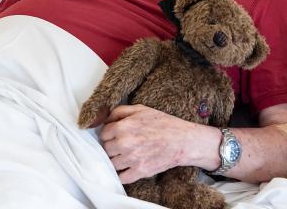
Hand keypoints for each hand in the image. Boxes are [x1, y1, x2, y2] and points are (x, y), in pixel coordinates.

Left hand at [99, 104, 215, 183]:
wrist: (183, 140)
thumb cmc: (163, 123)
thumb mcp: (141, 109)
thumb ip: (119, 111)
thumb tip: (106, 119)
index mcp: (123, 127)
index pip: (103, 134)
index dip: (109, 134)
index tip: (116, 135)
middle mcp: (124, 143)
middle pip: (106, 149)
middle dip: (112, 147)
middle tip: (123, 145)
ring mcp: (131, 159)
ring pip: (112, 163)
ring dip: (117, 160)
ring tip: (127, 155)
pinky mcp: (140, 172)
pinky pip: (121, 177)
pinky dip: (123, 174)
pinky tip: (128, 168)